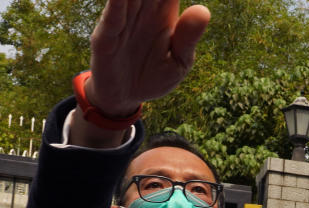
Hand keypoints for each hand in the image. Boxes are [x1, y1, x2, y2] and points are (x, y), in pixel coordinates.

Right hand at [86, 0, 210, 117]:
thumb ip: (188, 37)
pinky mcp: (106, 37)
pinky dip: (117, 4)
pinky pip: (112, 17)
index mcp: (164, 15)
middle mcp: (142, 12)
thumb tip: (203, 10)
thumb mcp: (178, 62)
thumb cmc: (154, 76)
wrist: (126, 98)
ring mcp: (122, 22)